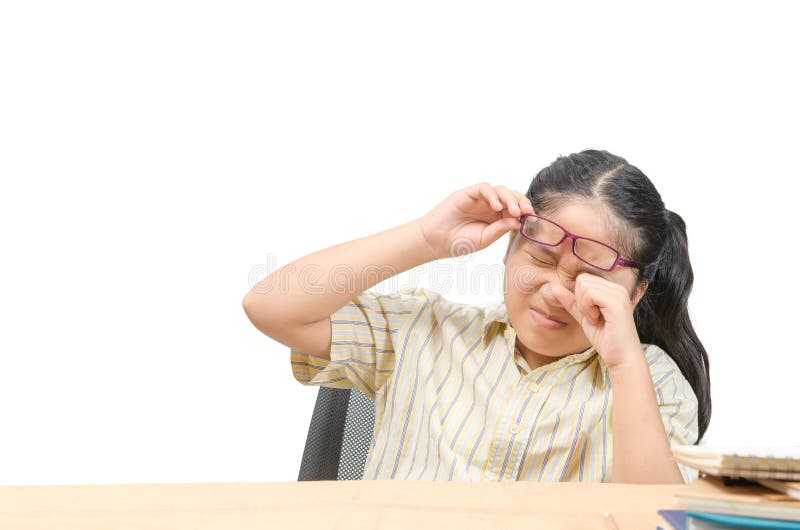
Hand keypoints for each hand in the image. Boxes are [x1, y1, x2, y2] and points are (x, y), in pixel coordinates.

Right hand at [418, 182, 534, 259]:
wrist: (435, 242)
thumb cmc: (458, 243)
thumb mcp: (485, 239)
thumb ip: (500, 229)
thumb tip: (519, 221)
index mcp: (496, 218)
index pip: (516, 209)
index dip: (526, 211)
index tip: (534, 219)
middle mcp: (489, 206)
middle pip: (511, 197)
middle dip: (522, 202)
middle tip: (527, 212)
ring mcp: (479, 199)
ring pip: (500, 190)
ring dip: (510, 198)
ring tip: (514, 210)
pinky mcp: (467, 194)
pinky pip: (484, 188)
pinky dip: (492, 194)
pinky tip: (496, 207)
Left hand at [542, 273, 642, 369]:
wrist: (621, 358)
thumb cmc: (605, 339)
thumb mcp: (583, 317)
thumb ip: (571, 302)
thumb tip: (554, 287)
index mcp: (612, 289)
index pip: (584, 279)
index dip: (579, 298)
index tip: (590, 314)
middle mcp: (618, 288)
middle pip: (582, 279)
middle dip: (580, 300)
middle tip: (592, 317)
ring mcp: (619, 294)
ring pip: (584, 285)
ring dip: (583, 306)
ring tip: (596, 319)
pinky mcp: (617, 303)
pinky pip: (589, 294)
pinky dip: (587, 309)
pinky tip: (597, 320)